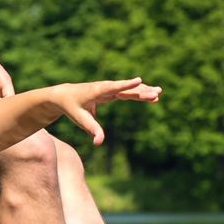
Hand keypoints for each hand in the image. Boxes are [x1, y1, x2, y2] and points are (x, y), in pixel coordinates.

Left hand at [44, 78, 161, 145]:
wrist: (65, 95)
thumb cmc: (71, 107)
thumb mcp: (80, 119)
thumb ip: (92, 130)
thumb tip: (99, 143)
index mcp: (97, 91)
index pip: (114, 87)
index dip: (126, 85)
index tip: (139, 80)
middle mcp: (106, 87)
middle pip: (126, 89)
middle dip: (141, 91)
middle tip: (156, 93)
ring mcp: (110, 88)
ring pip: (129, 89)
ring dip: (144, 91)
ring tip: (159, 93)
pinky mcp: (112, 91)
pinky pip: (128, 92)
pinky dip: (139, 93)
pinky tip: (152, 96)